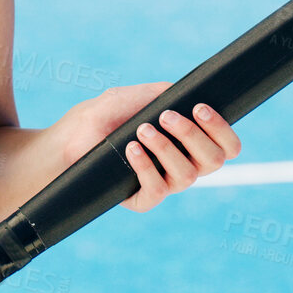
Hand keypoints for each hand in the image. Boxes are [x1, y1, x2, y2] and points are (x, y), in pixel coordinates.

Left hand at [55, 82, 242, 212]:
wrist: (65, 142)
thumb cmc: (99, 118)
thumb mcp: (129, 97)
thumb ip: (159, 93)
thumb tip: (186, 93)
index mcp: (188, 142)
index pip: (227, 145)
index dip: (223, 130)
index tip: (200, 108)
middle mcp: (182, 165)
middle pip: (215, 161)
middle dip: (193, 135)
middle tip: (168, 116)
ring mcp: (163, 183)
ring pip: (188, 176)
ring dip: (167, 148)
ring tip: (142, 129)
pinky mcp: (142, 200)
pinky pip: (157, 190)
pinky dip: (146, 166)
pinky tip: (131, 149)